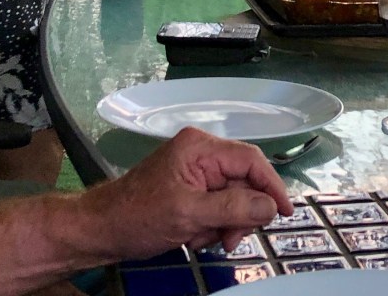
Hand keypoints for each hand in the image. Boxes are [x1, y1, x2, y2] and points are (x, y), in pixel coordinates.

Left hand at [84, 127, 292, 260]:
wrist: (102, 229)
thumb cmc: (139, 216)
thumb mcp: (189, 213)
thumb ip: (232, 207)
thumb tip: (270, 205)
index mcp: (200, 147)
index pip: (251, 160)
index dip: (271, 186)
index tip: (285, 213)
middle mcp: (201, 152)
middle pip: (244, 181)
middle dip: (240, 213)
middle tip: (229, 240)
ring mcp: (195, 170)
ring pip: (232, 197)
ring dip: (224, 224)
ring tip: (201, 239)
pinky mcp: (190, 188)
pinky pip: (216, 205)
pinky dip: (211, 225)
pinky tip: (193, 236)